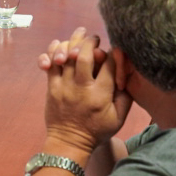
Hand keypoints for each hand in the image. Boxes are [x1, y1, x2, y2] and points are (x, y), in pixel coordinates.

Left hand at [37, 27, 131, 155]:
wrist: (69, 142)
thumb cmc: (97, 130)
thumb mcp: (119, 118)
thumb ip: (125, 95)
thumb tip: (126, 72)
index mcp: (100, 95)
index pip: (108, 65)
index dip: (112, 53)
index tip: (113, 51)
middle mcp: (81, 88)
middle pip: (84, 56)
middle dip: (90, 42)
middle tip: (95, 38)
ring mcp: (63, 86)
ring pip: (65, 57)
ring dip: (71, 41)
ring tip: (79, 33)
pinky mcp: (51, 87)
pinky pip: (50, 64)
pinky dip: (53, 51)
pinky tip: (60, 44)